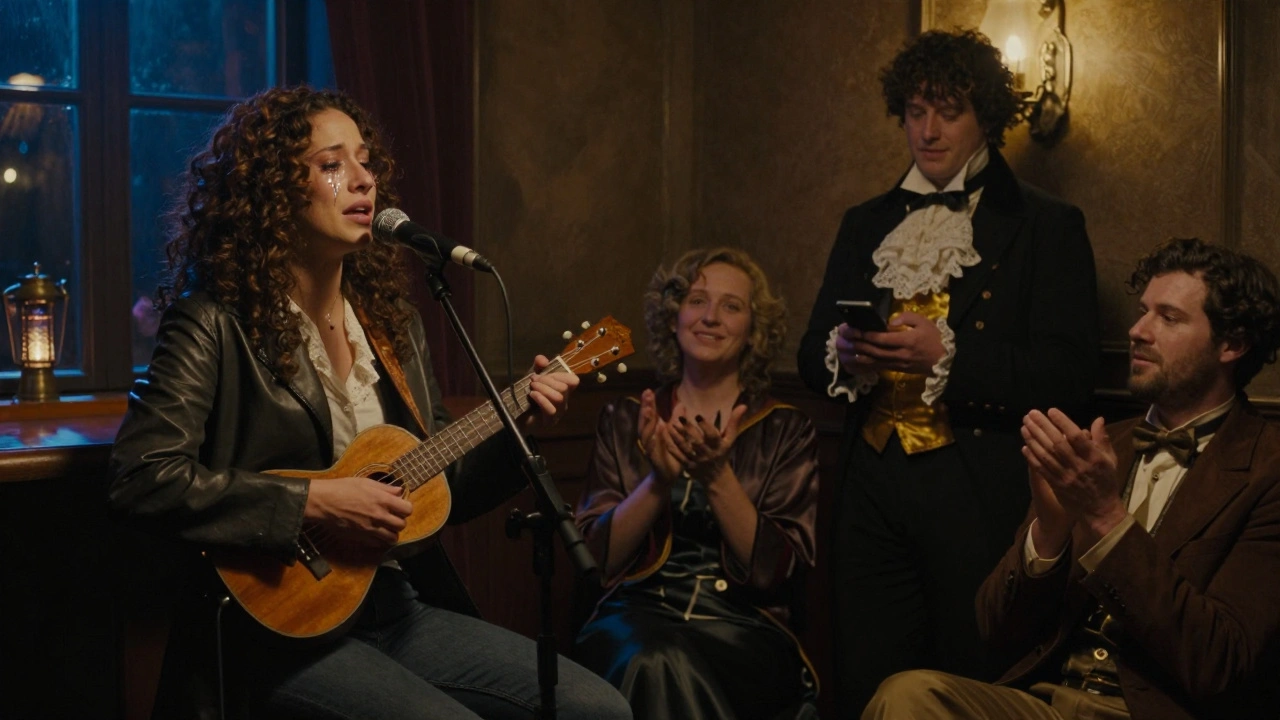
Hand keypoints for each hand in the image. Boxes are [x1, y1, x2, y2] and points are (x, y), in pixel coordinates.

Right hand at [303, 477, 412, 547]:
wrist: (323, 502)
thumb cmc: (342, 489)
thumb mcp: (365, 482)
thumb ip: (385, 488)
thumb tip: (399, 491)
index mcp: (382, 500)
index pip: (407, 509)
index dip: (405, 508)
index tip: (400, 507)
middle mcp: (379, 516)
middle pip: (402, 525)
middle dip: (399, 521)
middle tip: (392, 517)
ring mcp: (370, 529)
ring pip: (392, 538)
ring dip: (391, 533)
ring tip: (386, 527)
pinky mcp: (361, 538)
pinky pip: (378, 544)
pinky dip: (380, 540)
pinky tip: (375, 533)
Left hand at [522, 354, 579, 430]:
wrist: (516, 416)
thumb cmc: (528, 397)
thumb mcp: (534, 378)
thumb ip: (538, 367)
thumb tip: (542, 359)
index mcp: (563, 391)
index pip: (573, 381)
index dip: (560, 374)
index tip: (544, 373)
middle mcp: (564, 402)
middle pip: (564, 388)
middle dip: (547, 380)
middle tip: (533, 380)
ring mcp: (558, 413)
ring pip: (559, 398)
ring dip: (543, 389)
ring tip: (532, 387)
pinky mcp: (549, 421)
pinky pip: (551, 409)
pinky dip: (541, 399)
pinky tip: (532, 395)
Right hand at [638, 389, 682, 485]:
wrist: (668, 474)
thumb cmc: (671, 452)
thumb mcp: (676, 433)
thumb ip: (677, 419)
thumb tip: (681, 403)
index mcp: (654, 430)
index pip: (650, 414)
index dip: (648, 403)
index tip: (648, 390)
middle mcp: (649, 437)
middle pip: (645, 420)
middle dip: (645, 407)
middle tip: (647, 395)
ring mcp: (649, 447)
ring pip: (645, 433)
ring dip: (646, 422)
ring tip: (648, 410)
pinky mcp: (653, 458)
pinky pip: (651, 449)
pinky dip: (651, 441)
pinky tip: (654, 433)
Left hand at [667, 404, 747, 485]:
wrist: (716, 476)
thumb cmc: (723, 452)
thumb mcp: (730, 438)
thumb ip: (734, 422)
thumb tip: (743, 405)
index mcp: (719, 446)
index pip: (712, 436)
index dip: (706, 427)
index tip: (699, 415)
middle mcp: (708, 454)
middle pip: (697, 442)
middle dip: (688, 430)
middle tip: (679, 418)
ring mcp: (697, 461)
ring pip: (685, 448)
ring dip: (677, 436)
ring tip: (670, 424)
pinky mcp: (688, 465)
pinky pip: (678, 455)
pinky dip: (671, 446)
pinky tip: (666, 436)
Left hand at [841, 312, 944, 375]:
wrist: (945, 361)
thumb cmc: (935, 339)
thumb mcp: (925, 322)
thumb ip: (907, 318)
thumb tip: (891, 321)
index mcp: (908, 341)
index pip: (882, 339)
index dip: (866, 335)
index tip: (853, 329)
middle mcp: (900, 355)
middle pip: (874, 350)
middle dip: (856, 343)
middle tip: (842, 337)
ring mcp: (897, 364)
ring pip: (873, 361)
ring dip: (856, 356)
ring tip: (842, 350)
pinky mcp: (896, 370)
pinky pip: (876, 368)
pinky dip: (863, 366)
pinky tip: (852, 363)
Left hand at [1021, 409, 1126, 541]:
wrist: (1100, 508)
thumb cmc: (1106, 480)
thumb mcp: (1110, 459)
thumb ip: (1102, 438)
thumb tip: (1098, 418)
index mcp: (1094, 458)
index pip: (1076, 437)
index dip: (1063, 423)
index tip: (1051, 411)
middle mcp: (1079, 467)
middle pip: (1057, 444)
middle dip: (1043, 427)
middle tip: (1030, 414)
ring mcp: (1066, 477)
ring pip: (1047, 456)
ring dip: (1034, 440)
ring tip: (1025, 426)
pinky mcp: (1057, 485)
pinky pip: (1042, 470)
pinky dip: (1032, 458)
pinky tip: (1025, 446)